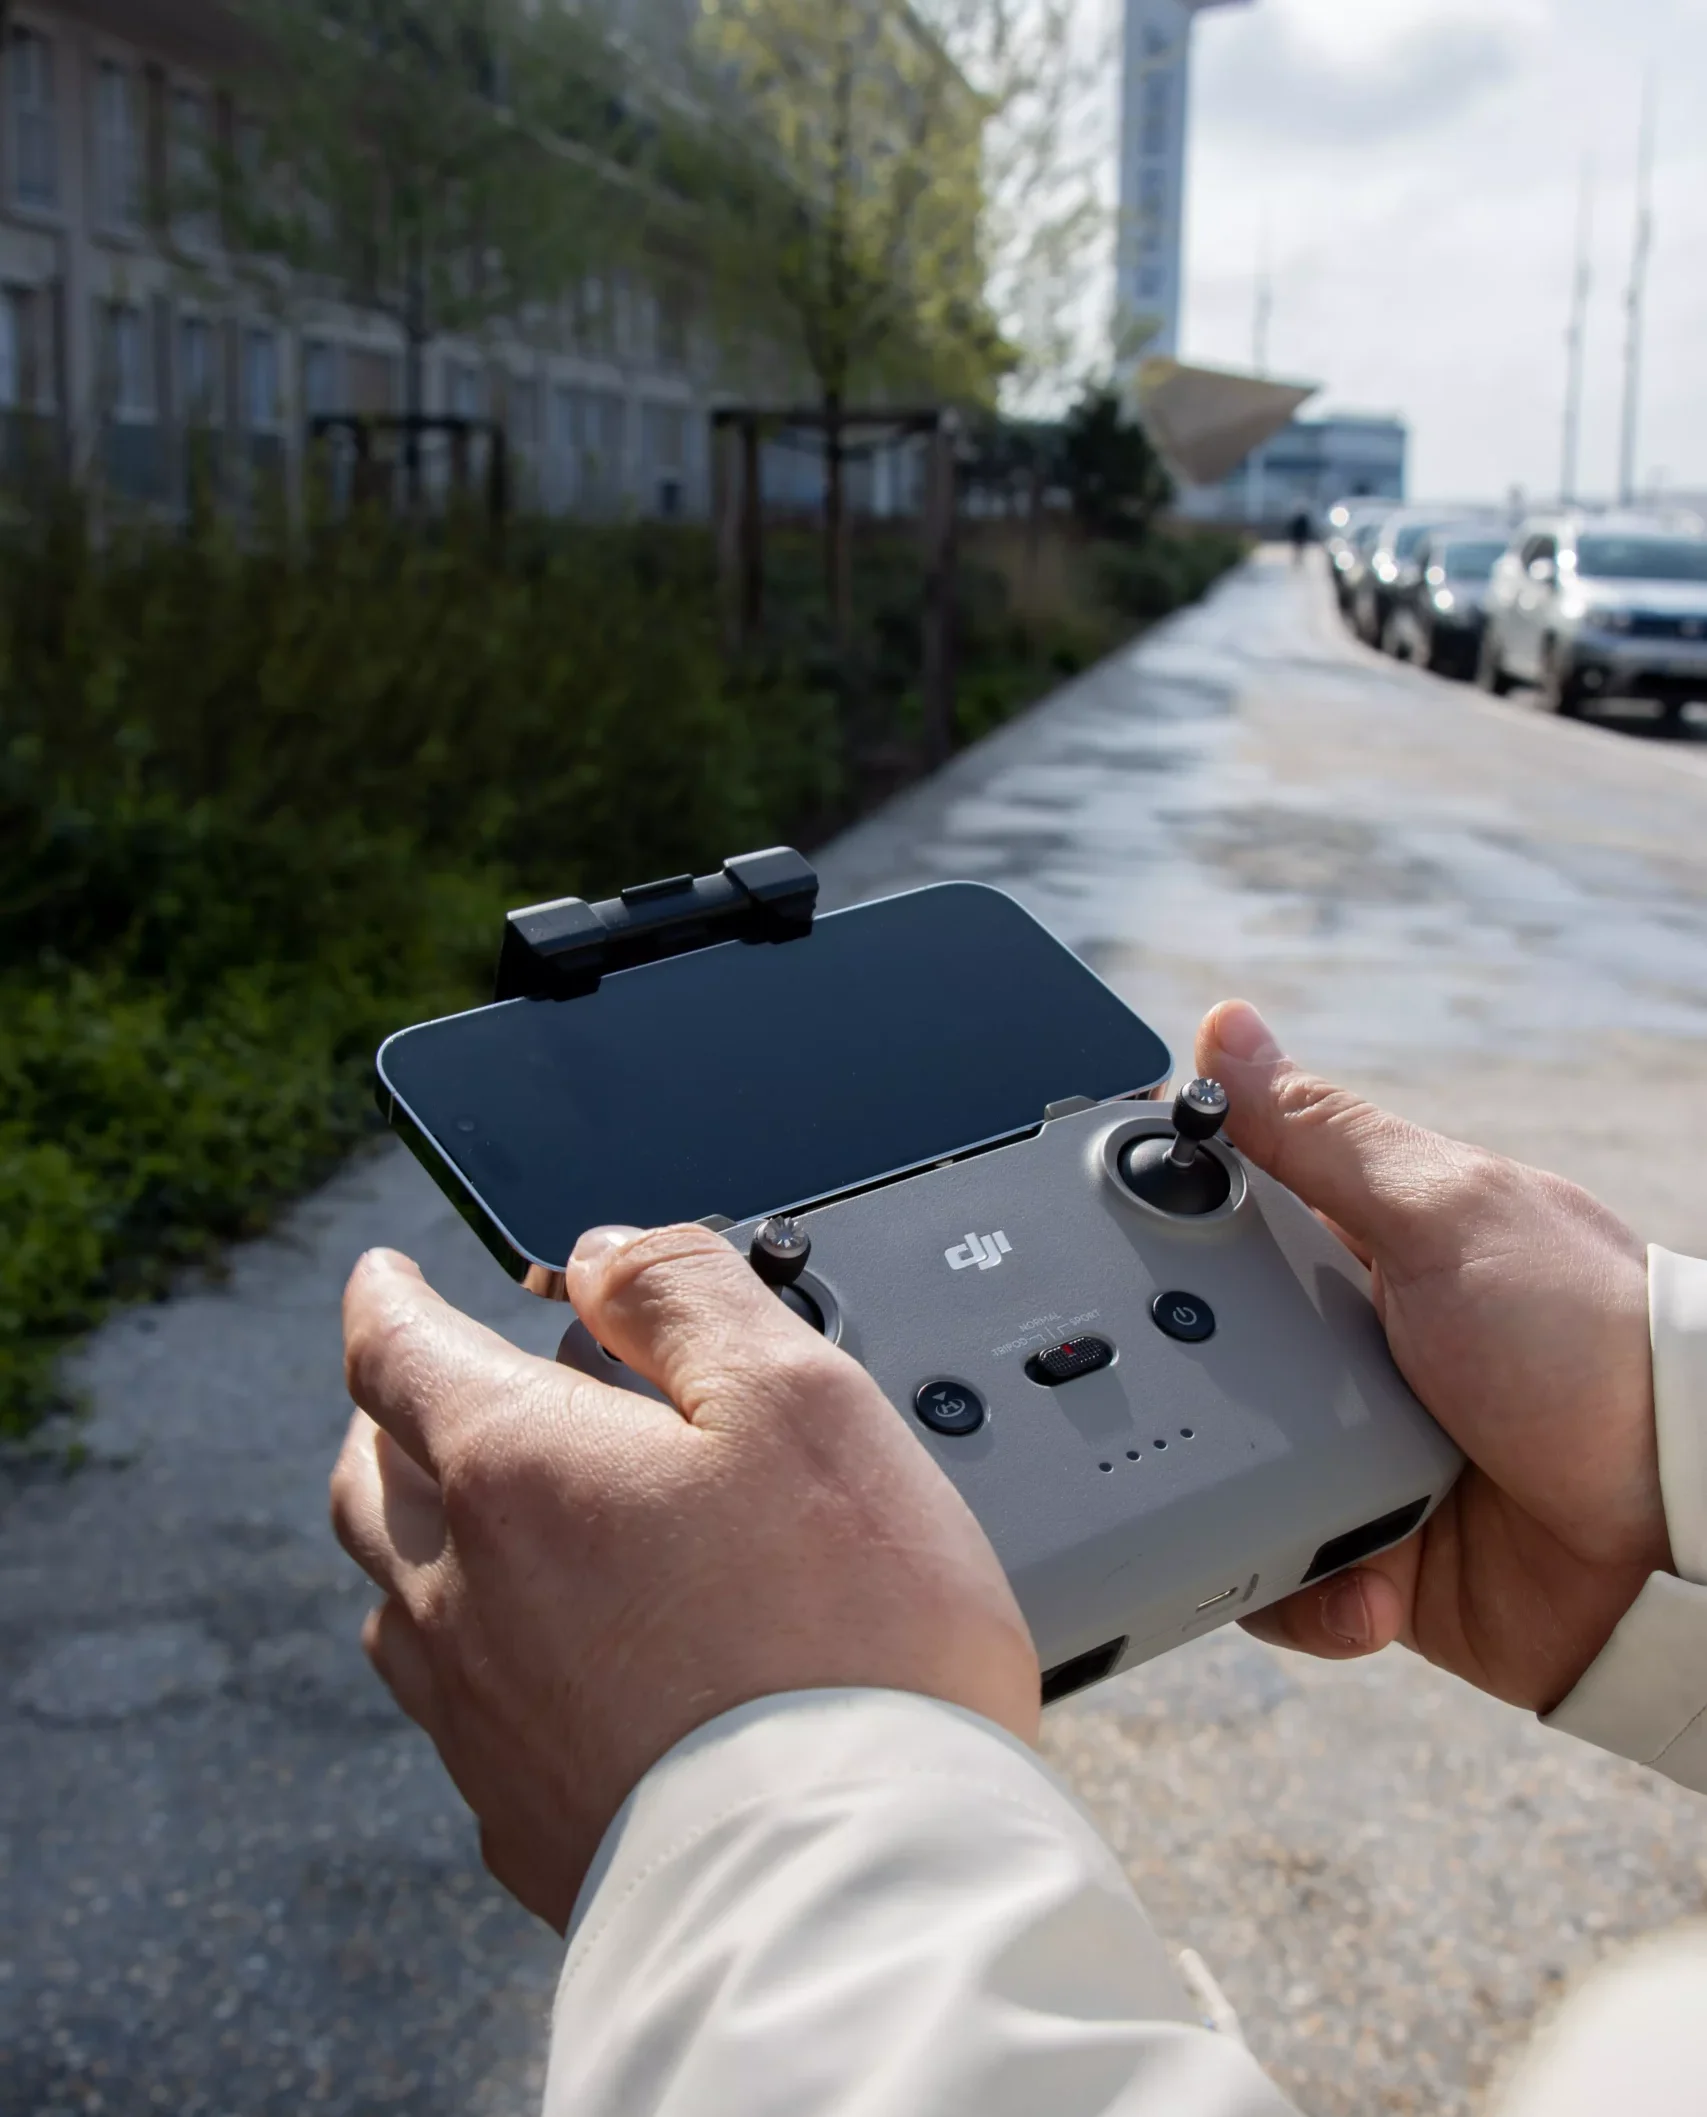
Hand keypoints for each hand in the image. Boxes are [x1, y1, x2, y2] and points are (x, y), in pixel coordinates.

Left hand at [330, 1224, 1037, 1931]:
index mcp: (517, 1470)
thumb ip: (686, 1296)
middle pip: (370, 1480)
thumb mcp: (798, 1397)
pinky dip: (472, 1650)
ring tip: (477, 1515)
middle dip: (386, 1413)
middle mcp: (467, 1595)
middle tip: (426, 1384)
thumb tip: (601, 1257)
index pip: (394, 1353)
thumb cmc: (846, 1634)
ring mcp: (481, 1721)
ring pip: (397, 1601)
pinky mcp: (521, 1820)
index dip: (383, 1298)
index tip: (383, 1276)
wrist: (853, 1886)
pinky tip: (541, 1663)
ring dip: (417, 1532)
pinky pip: (455, 1712)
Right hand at [1198, 1000, 1666, 1712]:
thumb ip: (1320, 1135)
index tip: (1091, 1243)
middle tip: (1198, 1406)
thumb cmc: (1587, 1343)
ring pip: (1223, 1479)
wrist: (1679, 1534)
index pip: (1224, 1224)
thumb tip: (1226, 1028)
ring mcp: (1359, 1459)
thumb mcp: (1442, 1214)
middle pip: (1201, 1360)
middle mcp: (1352, 1353)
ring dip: (1246, 1509)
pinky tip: (1362, 1583)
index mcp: (1364, 1251)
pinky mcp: (1371, 1559)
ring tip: (1307, 1515)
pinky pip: (1282, 1582)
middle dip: (1187, 1393)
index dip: (1156, 1232)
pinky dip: (1306, 1594)